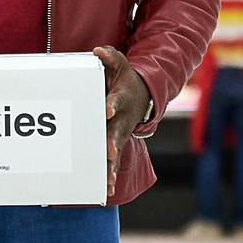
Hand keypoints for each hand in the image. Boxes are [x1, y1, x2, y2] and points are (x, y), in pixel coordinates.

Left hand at [93, 45, 151, 197]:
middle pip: (116, 133)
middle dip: (113, 142)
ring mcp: (120, 135)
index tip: (106, 109)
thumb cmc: (126, 81)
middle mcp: (121, 120)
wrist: (144, 98)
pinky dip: (109, 176)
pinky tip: (104, 191)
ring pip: (115, 153)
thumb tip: (98, 51)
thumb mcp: (119, 66)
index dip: (111, 105)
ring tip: (107, 182)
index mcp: (121, 100)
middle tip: (110, 151)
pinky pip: (112, 163)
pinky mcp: (116, 145)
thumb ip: (109, 57)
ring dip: (111, 168)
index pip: (115, 102)